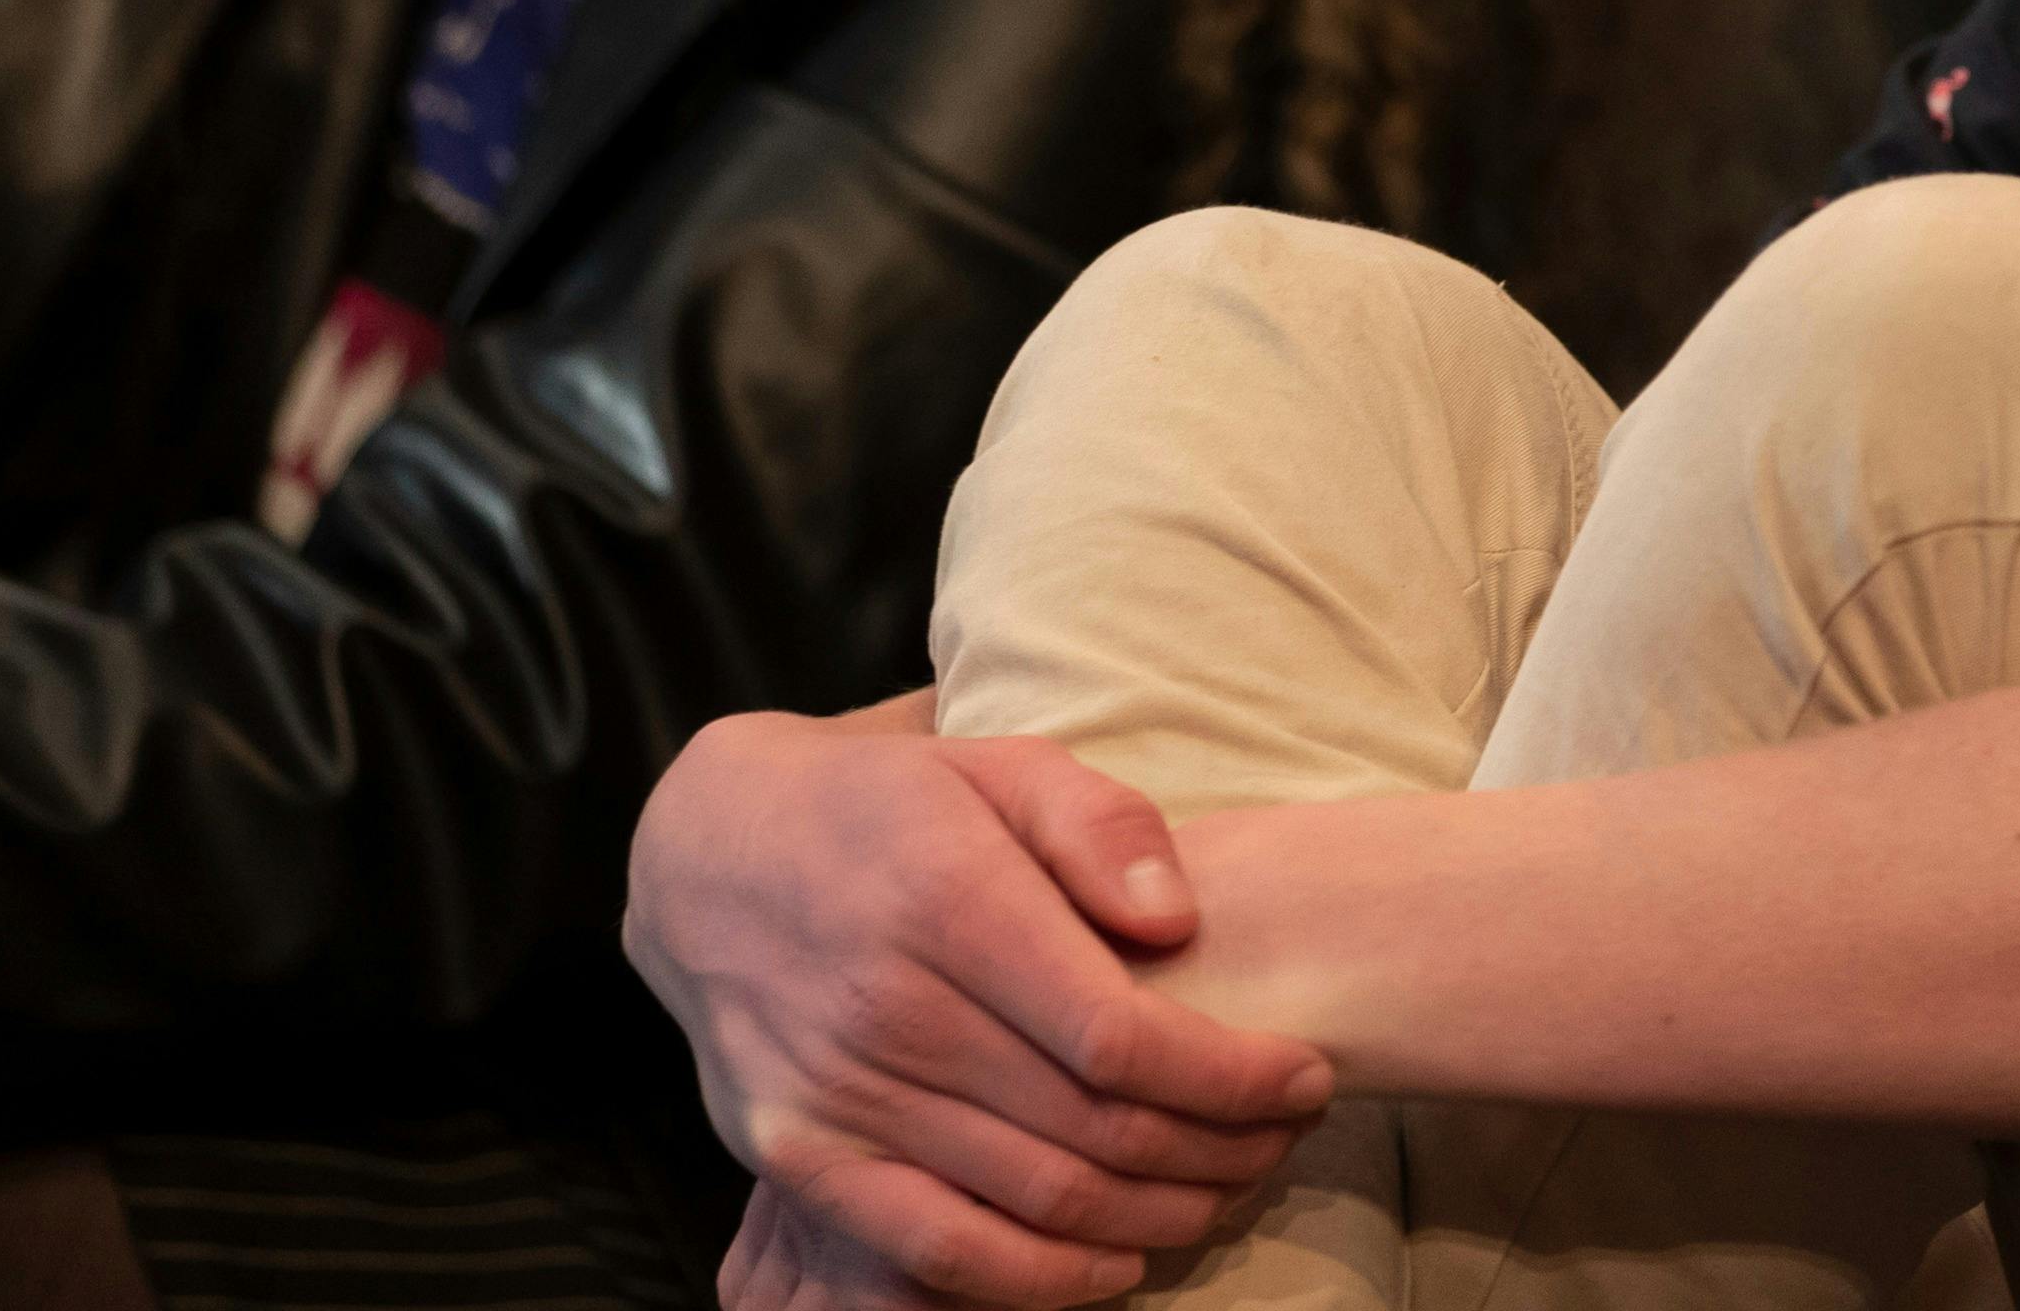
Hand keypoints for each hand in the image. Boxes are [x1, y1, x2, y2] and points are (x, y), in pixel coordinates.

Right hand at [626, 703, 1329, 1301]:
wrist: (715, 854)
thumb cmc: (892, 806)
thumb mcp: (1002, 761)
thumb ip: (1101, 823)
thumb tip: (1175, 920)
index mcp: (948, 902)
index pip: (1120, 1034)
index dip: (1232, 1075)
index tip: (1303, 1077)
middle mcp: (887, 1010)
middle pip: (1092, 1127)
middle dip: (1217, 1149)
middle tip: (1284, 1141)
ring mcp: (835, 1097)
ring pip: (1034, 1198)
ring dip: (1154, 1214)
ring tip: (1225, 1190)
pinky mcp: (799, 1158)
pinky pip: (936, 1250)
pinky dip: (1040, 1278)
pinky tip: (1117, 1262)